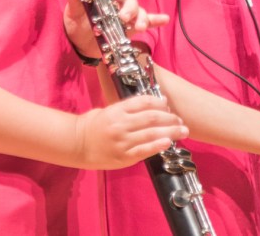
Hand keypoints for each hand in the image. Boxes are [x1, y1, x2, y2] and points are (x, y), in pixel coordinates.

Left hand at [63, 0, 169, 58]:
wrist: (82, 45)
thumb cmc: (77, 25)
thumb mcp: (73, 14)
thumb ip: (74, 1)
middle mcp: (118, 1)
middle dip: (129, 6)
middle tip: (123, 16)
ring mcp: (127, 14)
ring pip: (139, 10)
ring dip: (141, 17)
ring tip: (139, 27)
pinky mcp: (132, 27)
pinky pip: (148, 21)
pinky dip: (157, 20)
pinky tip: (164, 20)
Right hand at [74, 95, 188, 168]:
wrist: (76, 144)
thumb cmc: (93, 125)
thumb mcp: (108, 110)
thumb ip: (127, 109)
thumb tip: (152, 106)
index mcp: (117, 110)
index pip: (144, 102)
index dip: (160, 102)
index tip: (168, 105)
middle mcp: (121, 124)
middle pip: (152, 117)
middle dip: (170, 118)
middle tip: (181, 120)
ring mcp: (122, 141)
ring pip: (152, 133)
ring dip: (171, 131)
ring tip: (182, 131)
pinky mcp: (123, 157)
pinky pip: (144, 150)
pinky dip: (158, 146)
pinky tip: (168, 142)